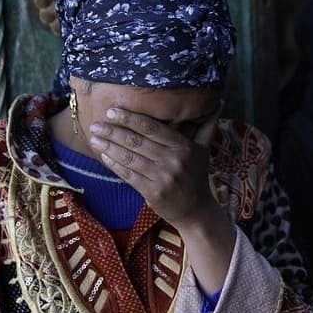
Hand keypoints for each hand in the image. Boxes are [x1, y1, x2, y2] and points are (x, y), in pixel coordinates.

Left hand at [88, 106, 220, 227]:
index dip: (131, 118)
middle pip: (137, 141)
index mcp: (184, 147)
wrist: (196, 210)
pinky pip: (129, 175)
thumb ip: (207, 126)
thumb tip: (218, 102)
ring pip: (130, 158)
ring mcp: (162, 178)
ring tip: (94, 137)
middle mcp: (174, 160)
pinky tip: (103, 155)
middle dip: (113, 131)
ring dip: (108, 147)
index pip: (152, 128)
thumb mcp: (204, 149)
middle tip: (96, 124)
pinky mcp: (152, 192)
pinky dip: (114, 164)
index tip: (112, 111)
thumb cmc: (196, 176)